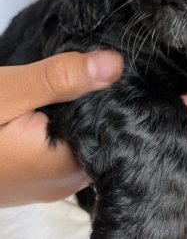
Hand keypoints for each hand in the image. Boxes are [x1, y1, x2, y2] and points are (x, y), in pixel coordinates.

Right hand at [0, 50, 122, 206]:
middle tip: (100, 61)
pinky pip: (66, 141)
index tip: (121, 61)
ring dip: (81, 105)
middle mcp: (64, 180)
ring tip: (82, 74)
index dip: (119, 91)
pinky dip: (65, 117)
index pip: (116, 126)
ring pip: (85, 133)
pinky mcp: (36, 171)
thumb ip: (60, 79)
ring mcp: (50, 179)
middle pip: (103, 129)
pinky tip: (60, 97)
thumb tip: (115, 64)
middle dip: (101, 96)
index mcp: (65, 167)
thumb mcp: (8, 93)